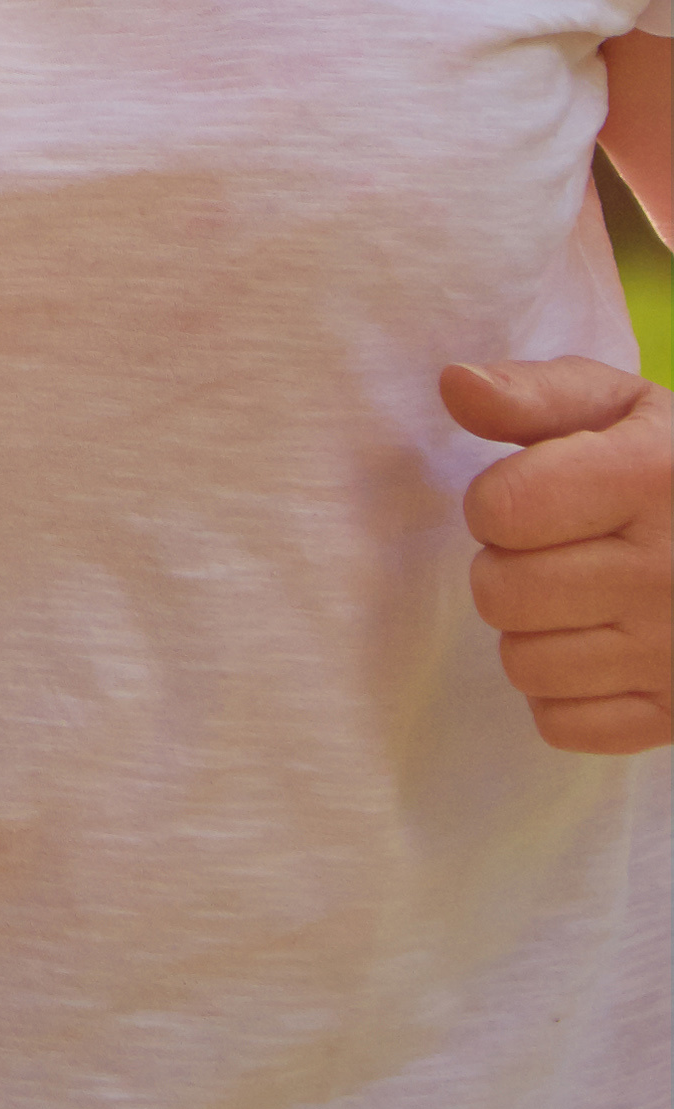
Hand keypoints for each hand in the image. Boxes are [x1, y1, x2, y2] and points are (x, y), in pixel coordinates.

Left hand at [438, 360, 671, 756]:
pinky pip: (563, 725)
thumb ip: (534, 394)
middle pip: (501, 593)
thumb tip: (455, 383)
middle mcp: (672, 571)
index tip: (538, 494)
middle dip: (511, 567)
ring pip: (524, 664)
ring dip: (535, 632)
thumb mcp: (621, 407)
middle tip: (561, 551)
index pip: (500, 510)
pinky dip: (567, 693)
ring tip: (584, 599)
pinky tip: (603, 649)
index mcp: (653, 480)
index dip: (497, 502)